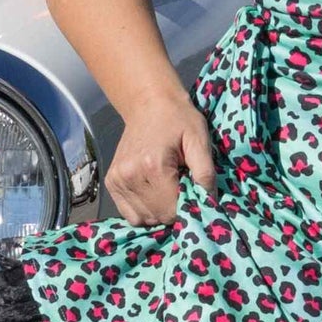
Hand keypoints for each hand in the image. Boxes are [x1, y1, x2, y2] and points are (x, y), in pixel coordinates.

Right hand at [104, 95, 219, 224]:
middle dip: (175, 208)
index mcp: (153, 166)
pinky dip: (145, 209)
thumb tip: (210, 202)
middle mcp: (130, 176)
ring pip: (144, 218)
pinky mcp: (111, 182)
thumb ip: (206, 173)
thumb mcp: (199, 139)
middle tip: (181, 185)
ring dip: (159, 211)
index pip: (173, 211)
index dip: (188, 207)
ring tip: (167, 187)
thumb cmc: (178, 119)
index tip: (194, 191)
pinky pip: (130, 214)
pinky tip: (154, 192)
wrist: (149, 104)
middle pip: (158, 217)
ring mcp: (117, 180)